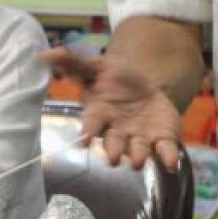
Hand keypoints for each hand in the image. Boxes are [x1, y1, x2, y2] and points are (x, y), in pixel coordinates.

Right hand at [40, 46, 182, 170]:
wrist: (146, 89)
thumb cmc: (115, 81)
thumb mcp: (98, 67)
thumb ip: (75, 63)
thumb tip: (45, 54)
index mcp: (100, 115)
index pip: (91, 125)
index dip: (88, 132)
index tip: (84, 140)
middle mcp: (118, 132)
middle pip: (114, 144)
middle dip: (113, 151)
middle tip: (113, 159)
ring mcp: (139, 139)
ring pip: (137, 151)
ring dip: (137, 157)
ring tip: (137, 162)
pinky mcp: (161, 140)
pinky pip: (164, 151)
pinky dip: (168, 158)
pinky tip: (172, 163)